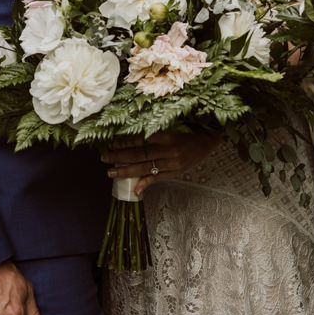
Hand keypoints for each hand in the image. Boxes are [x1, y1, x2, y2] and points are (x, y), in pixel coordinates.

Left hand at [103, 130, 220, 195]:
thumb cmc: (189, 129)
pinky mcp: (176, 172)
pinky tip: (135, 189)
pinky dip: (146, 184)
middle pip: (139, 154)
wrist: (210, 139)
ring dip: (126, 171)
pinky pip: (158, 178)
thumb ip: (155, 130)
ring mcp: (173, 163)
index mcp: (166, 135)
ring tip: (110, 172)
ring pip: (145, 168)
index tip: (109, 142)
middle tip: (103, 157)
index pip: (140, 140)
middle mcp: (169, 149)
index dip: (123, 142)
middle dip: (119, 156)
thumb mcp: (173, 125)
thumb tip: (133, 132)